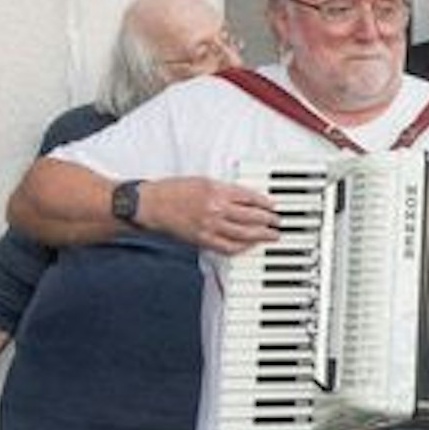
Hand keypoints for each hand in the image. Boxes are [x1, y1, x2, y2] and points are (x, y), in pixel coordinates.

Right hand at [142, 177, 278, 255]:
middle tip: (277, 222)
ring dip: (261, 235)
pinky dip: (242, 247)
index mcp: (217, 190)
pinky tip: (249, 246)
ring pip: (244, 233)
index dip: (265, 203)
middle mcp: (216, 208)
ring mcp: (210, 225)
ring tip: (271, 235)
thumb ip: (224, 190)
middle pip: (252, 216)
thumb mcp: (203, 181)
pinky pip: (228, 247)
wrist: (151, 204)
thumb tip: (245, 198)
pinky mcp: (202, 238)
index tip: (273, 206)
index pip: (250, 197)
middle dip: (269, 220)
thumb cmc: (172, 191)